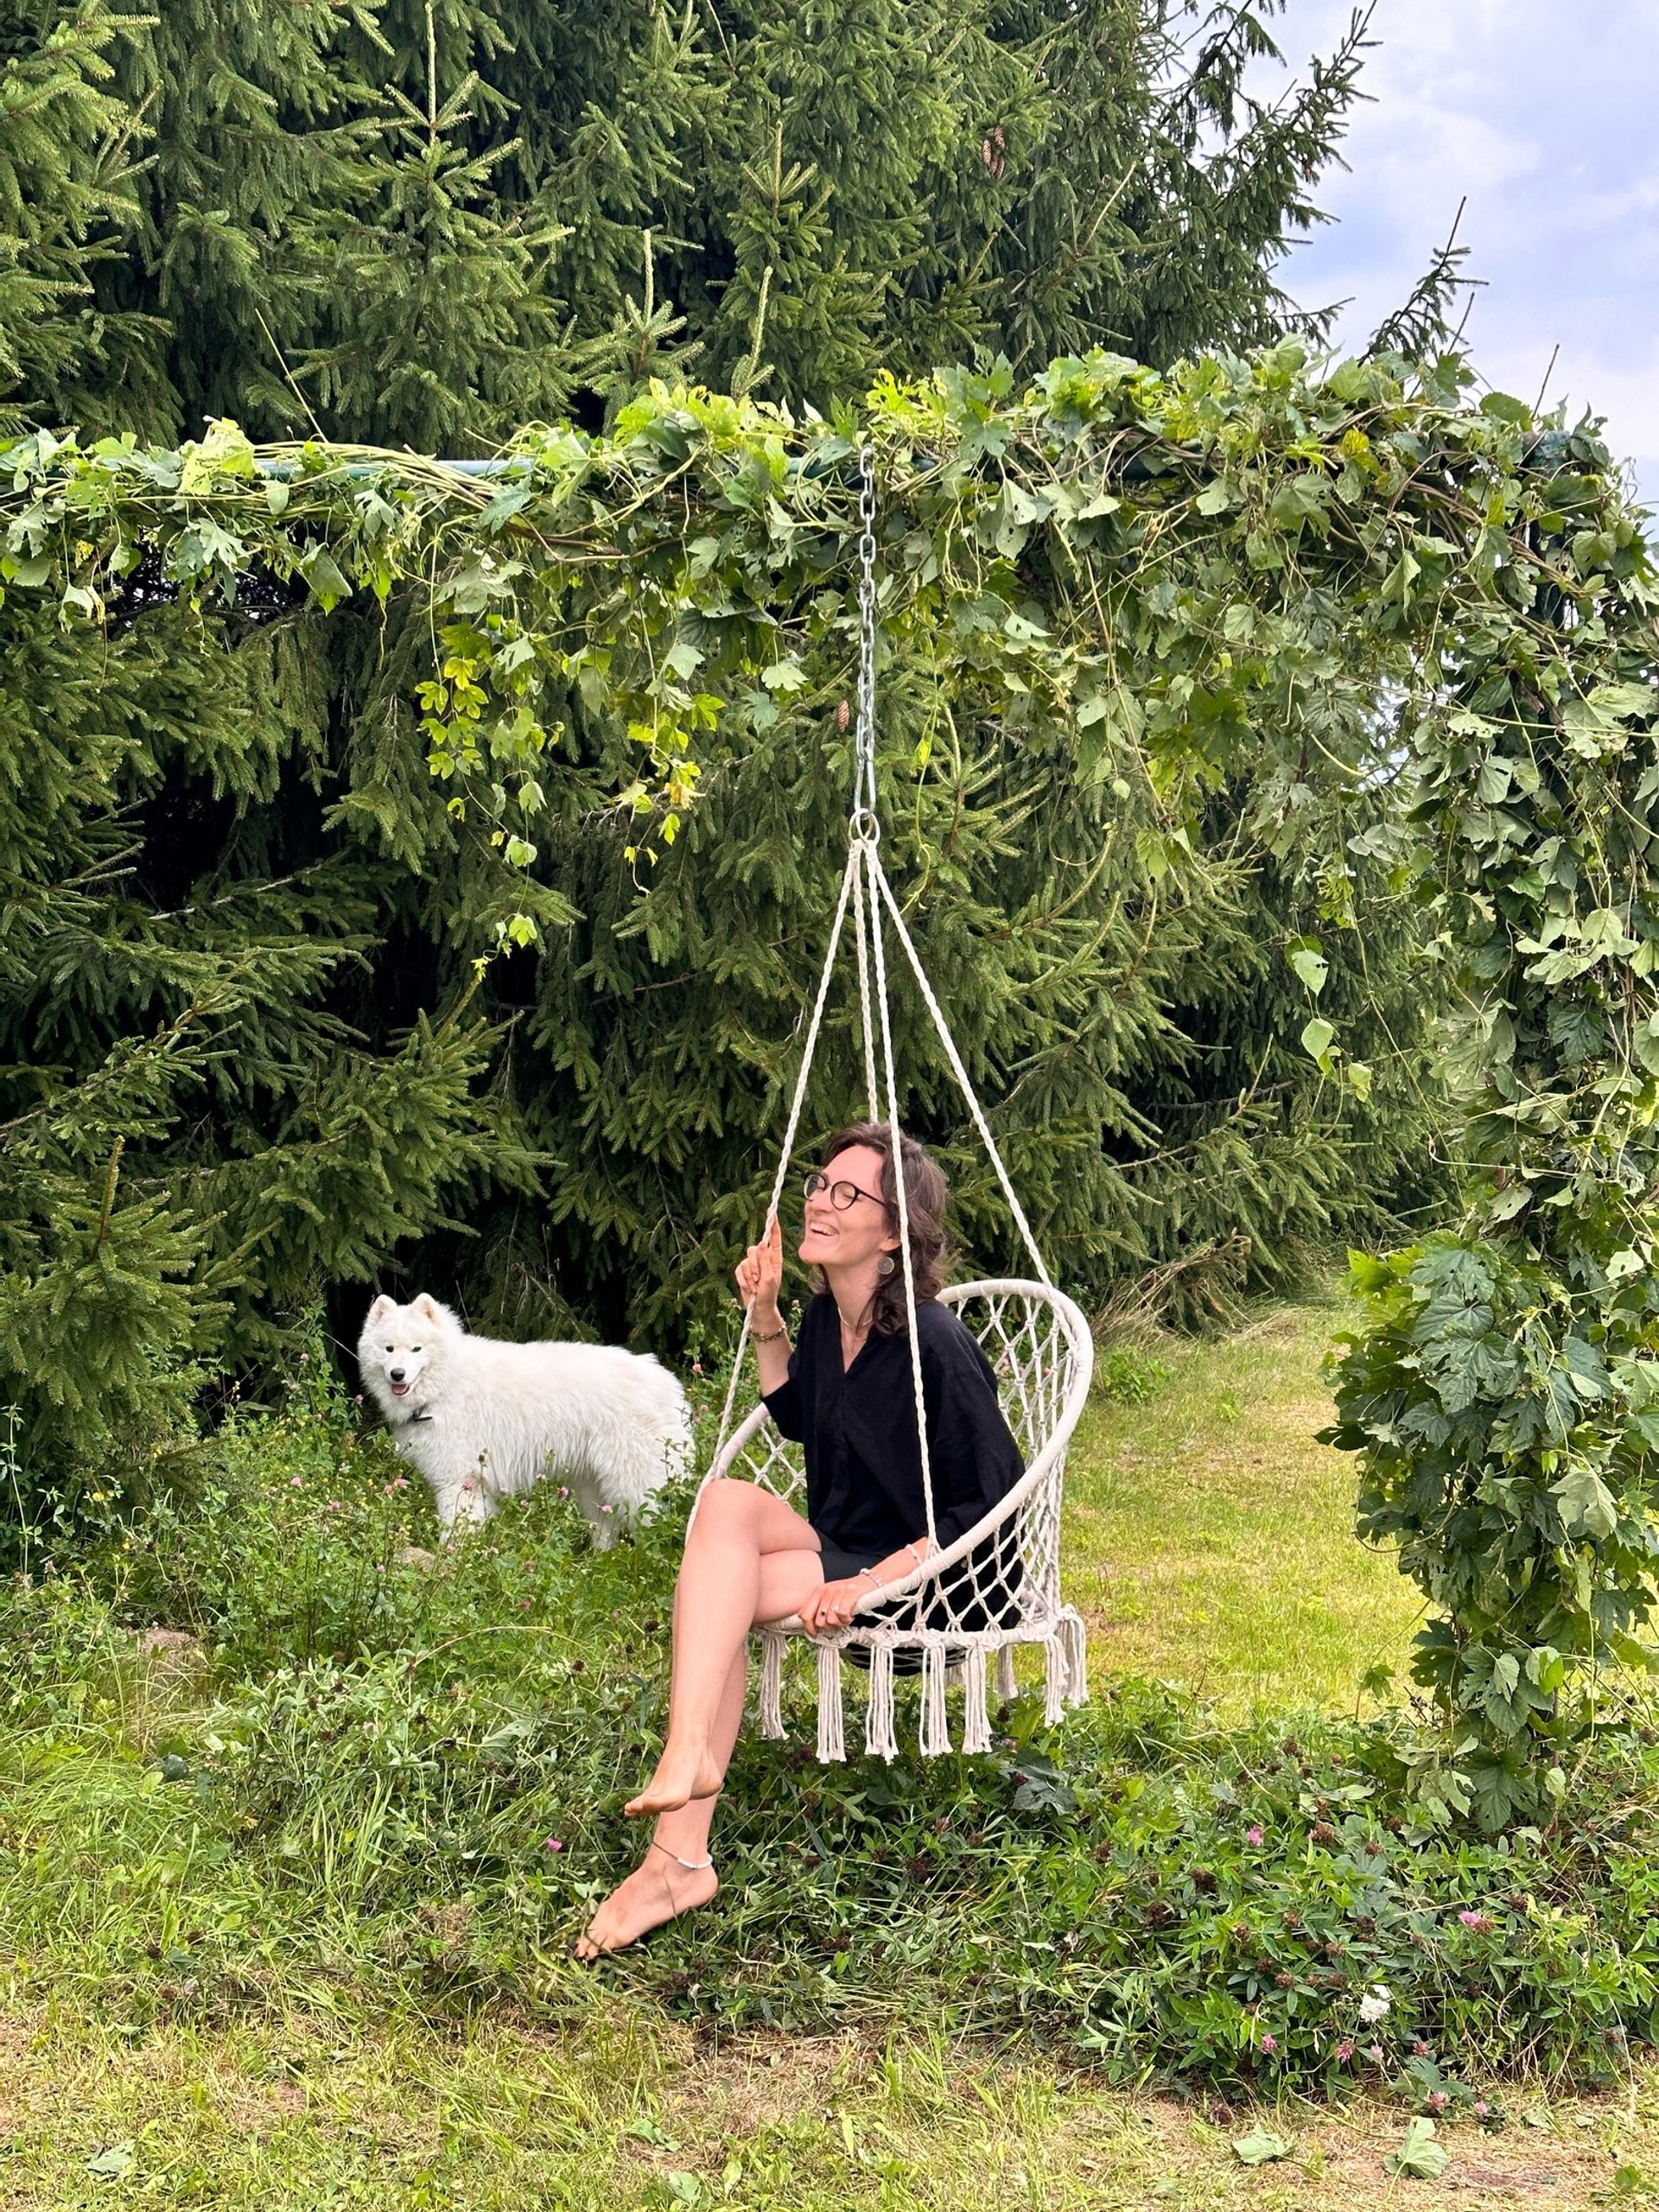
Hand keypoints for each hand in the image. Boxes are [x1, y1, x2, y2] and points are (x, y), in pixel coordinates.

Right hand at [734, 1213, 783, 1327]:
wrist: (759, 1308)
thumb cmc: (769, 1294)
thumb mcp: (770, 1278)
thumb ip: (764, 1261)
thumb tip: (761, 1243)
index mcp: (775, 1257)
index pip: (773, 1237)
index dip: (772, 1224)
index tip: (770, 1211)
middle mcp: (763, 1258)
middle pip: (755, 1248)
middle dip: (755, 1264)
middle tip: (759, 1279)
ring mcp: (752, 1264)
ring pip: (746, 1259)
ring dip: (750, 1275)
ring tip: (755, 1285)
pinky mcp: (742, 1271)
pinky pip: (739, 1269)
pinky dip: (743, 1280)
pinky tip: (749, 1288)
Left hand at [800, 1575, 871, 1635]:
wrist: (869, 1581)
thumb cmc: (849, 1593)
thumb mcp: (830, 1598)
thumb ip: (819, 1608)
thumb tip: (811, 1626)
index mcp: (818, 1591)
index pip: (805, 1614)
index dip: (809, 1628)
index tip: (815, 1634)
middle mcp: (826, 1590)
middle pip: (819, 1621)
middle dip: (829, 1627)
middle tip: (837, 1624)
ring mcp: (838, 1591)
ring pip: (831, 1620)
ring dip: (840, 1624)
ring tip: (845, 1619)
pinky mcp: (850, 1593)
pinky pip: (843, 1615)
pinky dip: (847, 1619)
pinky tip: (850, 1616)